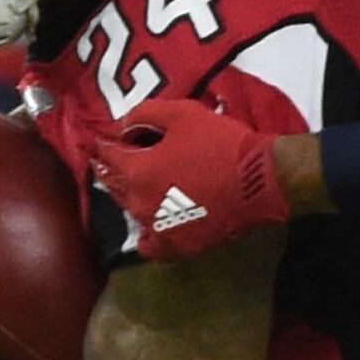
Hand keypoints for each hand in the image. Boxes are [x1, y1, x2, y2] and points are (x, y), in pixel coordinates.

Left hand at [88, 95, 290, 260]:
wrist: (259, 180)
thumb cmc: (221, 144)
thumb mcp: (182, 113)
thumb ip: (145, 114)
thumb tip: (124, 124)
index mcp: (137, 170)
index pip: (108, 155)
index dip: (102, 145)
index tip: (100, 140)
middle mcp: (140, 202)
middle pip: (115, 185)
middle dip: (110, 171)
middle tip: (109, 162)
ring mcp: (158, 228)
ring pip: (131, 212)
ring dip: (128, 198)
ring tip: (133, 189)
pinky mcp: (179, 245)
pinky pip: (151, 247)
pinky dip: (147, 237)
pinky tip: (150, 229)